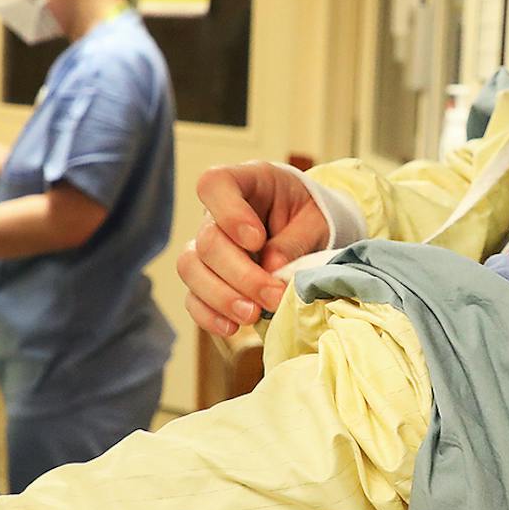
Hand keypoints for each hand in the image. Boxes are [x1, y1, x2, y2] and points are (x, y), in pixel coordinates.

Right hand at [177, 162, 330, 336]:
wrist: (309, 230)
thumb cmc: (311, 214)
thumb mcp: (316, 218)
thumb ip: (296, 238)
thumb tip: (273, 268)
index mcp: (244, 182)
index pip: (215, 185)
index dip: (229, 214)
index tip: (257, 240)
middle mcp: (215, 214)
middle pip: (207, 241)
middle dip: (240, 274)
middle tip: (273, 296)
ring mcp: (206, 247)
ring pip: (191, 270)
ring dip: (222, 297)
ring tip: (254, 315)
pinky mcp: (207, 279)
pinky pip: (193, 298)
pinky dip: (209, 315)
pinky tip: (233, 327)